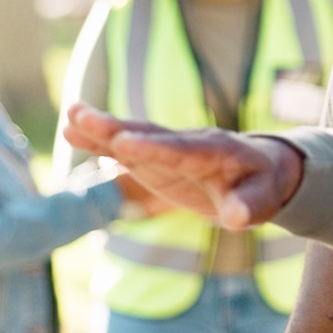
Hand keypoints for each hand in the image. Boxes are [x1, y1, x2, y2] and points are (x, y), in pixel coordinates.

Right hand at [63, 103, 303, 227]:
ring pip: (133, 135)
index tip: (123, 143)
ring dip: (101, 127)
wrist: (259, 172)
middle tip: (82, 115)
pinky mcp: (154, 157)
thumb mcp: (262, 200)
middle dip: (116, 127)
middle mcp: (186, 143)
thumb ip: (248, 207)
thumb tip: (238, 218)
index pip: (180, 151)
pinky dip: (100, 141)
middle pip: (149, 134)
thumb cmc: (261, 187)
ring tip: (70, 114)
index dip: (152, 147)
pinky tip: (71, 131)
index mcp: (215, 151)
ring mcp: (168, 148)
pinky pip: (125, 147)